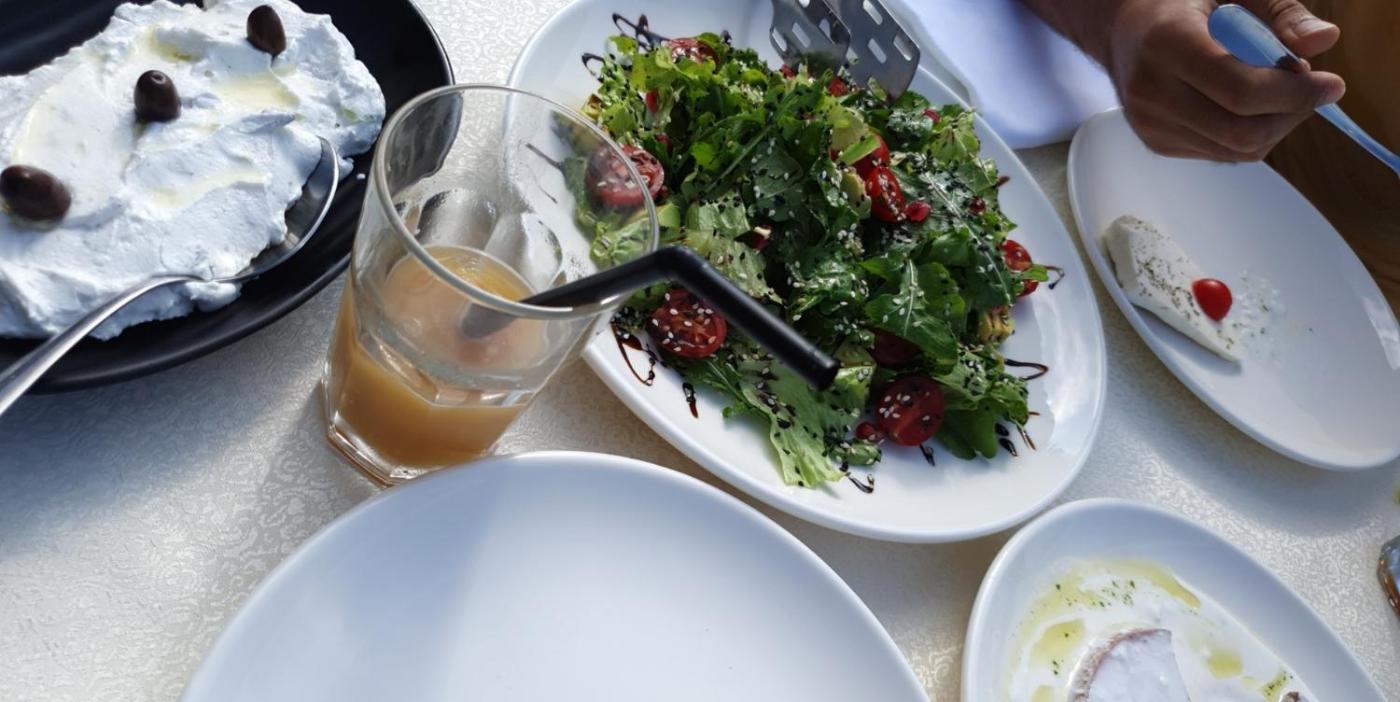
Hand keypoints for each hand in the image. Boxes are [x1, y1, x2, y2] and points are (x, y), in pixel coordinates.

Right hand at [1026, 0, 1346, 160]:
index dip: (1294, 94)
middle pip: (1240, 131)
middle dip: (1290, 116)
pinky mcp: (1155, 143)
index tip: (1331, 84)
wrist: (1121, 29)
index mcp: (1168, 43)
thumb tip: (1323, 41)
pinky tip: (1250, 107)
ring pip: (1234, 150)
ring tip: (1281, 95)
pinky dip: (1249, 136)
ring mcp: (1150, 123)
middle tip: (1311, 91)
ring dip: (1275, 128)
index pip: (1240, 92)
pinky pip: (1220, 154)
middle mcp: (1152, 90)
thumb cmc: (1181, 4)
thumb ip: (1281, 13)